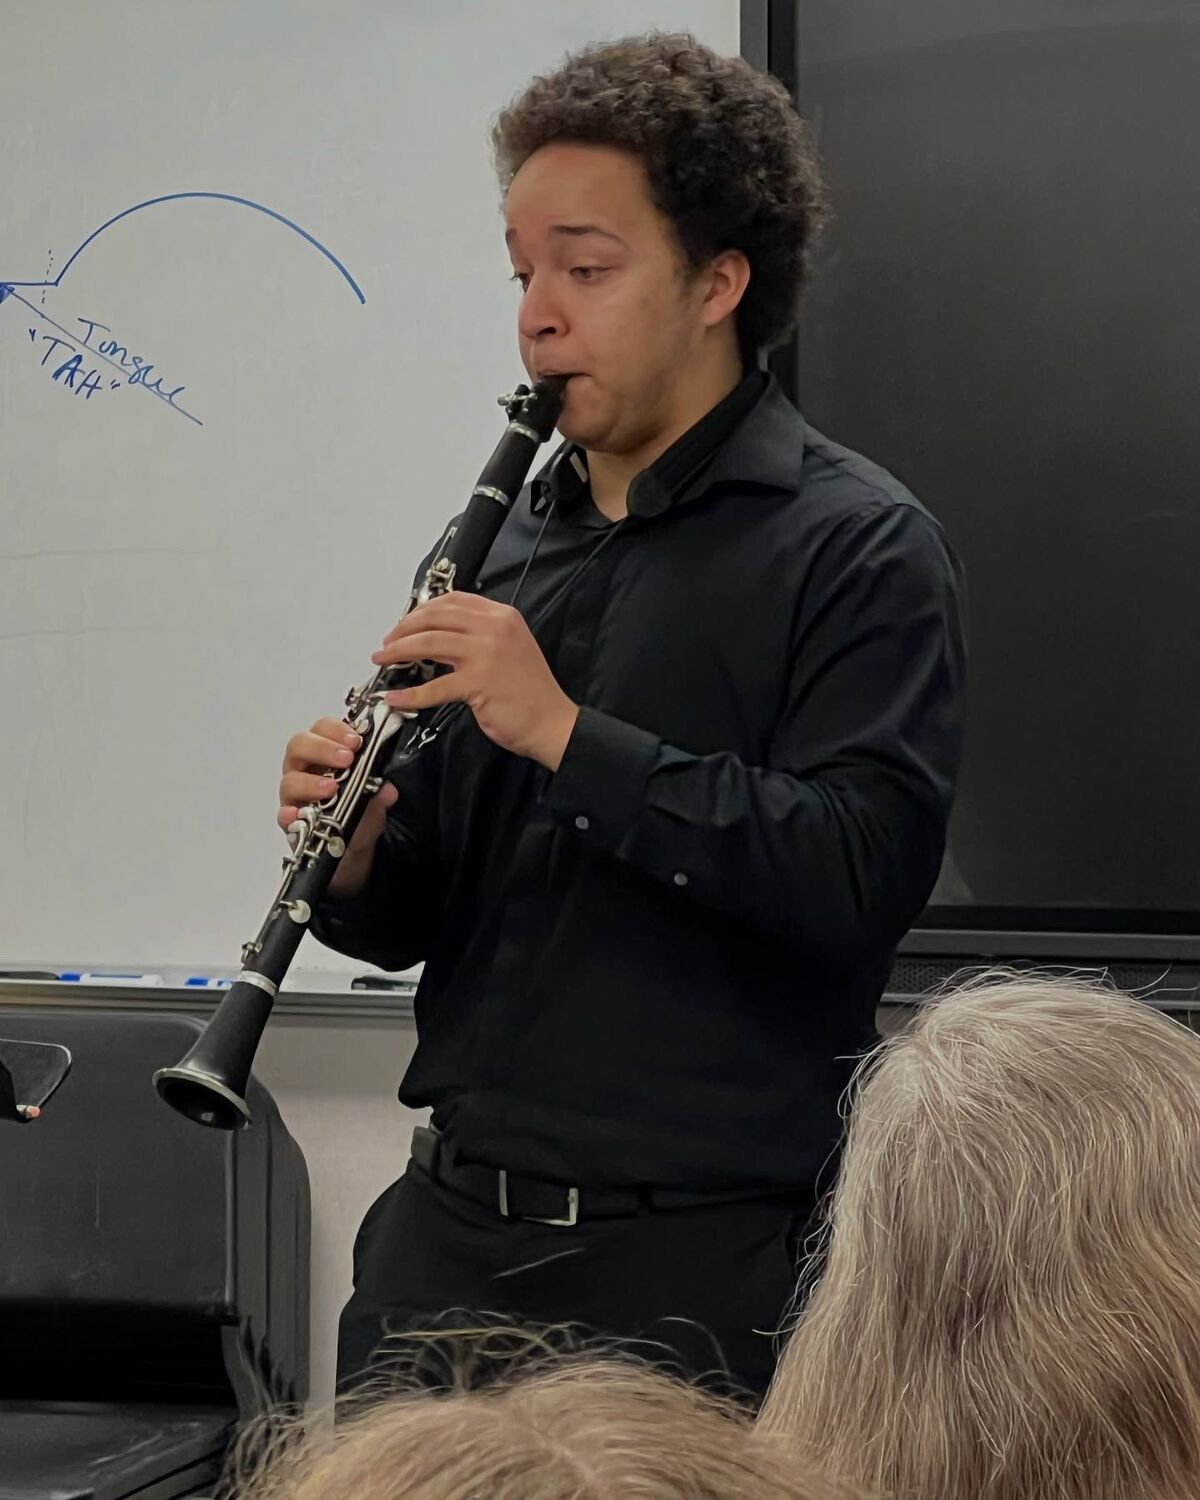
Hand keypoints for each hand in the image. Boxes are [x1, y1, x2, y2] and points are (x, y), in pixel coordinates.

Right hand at [278, 716, 397, 898]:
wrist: (349, 861)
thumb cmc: (357, 824)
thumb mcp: (374, 813)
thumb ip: (378, 801)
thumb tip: (387, 790)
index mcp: (327, 758)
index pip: (323, 730)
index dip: (335, 729)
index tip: (356, 740)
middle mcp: (306, 772)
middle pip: (298, 746)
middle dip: (321, 748)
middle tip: (346, 758)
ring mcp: (295, 797)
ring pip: (289, 778)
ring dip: (309, 781)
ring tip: (331, 788)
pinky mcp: (289, 822)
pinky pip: (283, 814)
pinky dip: (288, 812)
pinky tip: (296, 814)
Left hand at [371, 594, 578, 769]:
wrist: (552, 721)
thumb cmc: (531, 691)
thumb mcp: (510, 647)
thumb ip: (480, 636)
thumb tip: (439, 636)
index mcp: (502, 617)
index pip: (453, 601)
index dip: (422, 610)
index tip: (406, 622)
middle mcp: (494, 629)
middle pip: (435, 617)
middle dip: (403, 628)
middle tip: (388, 642)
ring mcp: (486, 654)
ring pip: (428, 643)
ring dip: (399, 651)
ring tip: (384, 660)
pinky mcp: (478, 683)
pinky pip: (434, 686)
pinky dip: (410, 694)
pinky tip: (396, 698)